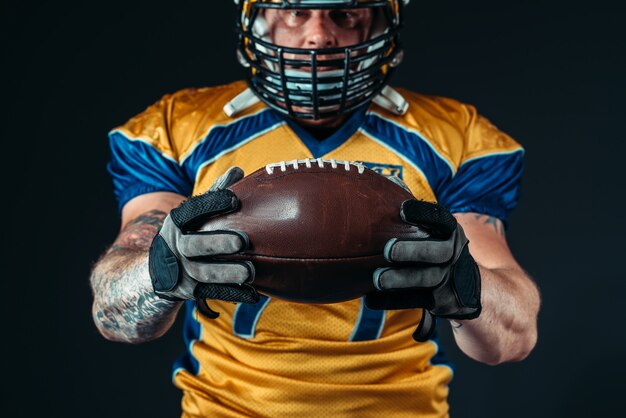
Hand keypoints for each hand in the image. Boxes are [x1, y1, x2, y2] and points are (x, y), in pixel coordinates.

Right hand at [148, 167, 257, 317]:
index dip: (212, 204)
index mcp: (176, 222)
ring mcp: (181, 272)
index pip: (192, 211)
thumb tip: (239, 170)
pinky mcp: (190, 292)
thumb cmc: (187, 234)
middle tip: (243, 241)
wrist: (157, 271)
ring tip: (250, 271)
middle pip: (195, 246)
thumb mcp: (193, 215)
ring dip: (228, 273)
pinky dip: (233, 294)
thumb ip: (215, 194)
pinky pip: (212, 293)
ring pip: (204, 273)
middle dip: (218, 243)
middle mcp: (175, 247)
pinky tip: (253, 293)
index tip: (235, 198)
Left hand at [365, 198, 480, 341]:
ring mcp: (448, 280)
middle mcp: (453, 254)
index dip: (422, 214)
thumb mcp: (438, 232)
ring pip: (424, 280)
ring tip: (377, 279)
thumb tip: (384, 186)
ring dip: (399, 279)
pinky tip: (371, 299)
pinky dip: (390, 301)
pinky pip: (413, 301)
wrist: (471, 289)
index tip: (402, 209)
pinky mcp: (440, 302)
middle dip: (412, 251)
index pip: (441, 219)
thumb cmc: (438, 249)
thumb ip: (416, 217)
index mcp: (450, 231)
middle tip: (388, 250)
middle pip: (435, 253)